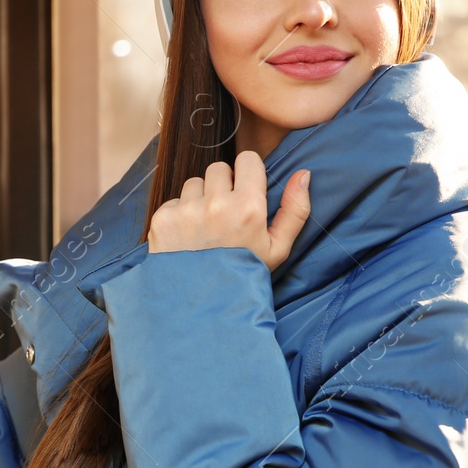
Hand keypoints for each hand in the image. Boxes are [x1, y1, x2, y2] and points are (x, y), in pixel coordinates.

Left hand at [146, 150, 311, 270]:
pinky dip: (179, 215)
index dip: (247, 173)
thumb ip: (295, 209)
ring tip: (204, 230)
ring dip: (199, 199)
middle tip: (224, 216)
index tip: (245, 190)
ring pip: (194, 183)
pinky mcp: (163, 219)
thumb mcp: (278, 249)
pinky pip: (174, 201)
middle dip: (222, 186)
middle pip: (218, 169)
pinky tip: (187, 239)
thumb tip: (304, 173)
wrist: (202, 308)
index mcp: (248, 208)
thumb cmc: (244, 276)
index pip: (247, 159)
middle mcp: (215, 205)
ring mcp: (186, 211)